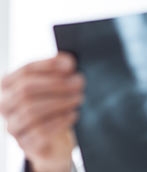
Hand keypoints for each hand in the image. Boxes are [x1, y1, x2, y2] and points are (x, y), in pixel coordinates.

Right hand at [0, 53, 84, 171]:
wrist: (55, 139)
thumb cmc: (55, 103)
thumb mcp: (59, 82)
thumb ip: (63, 67)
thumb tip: (68, 64)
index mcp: (9, 85)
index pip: (25, 71)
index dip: (48, 66)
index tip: (71, 66)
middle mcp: (5, 105)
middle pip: (26, 91)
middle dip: (56, 85)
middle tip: (80, 83)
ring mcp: (12, 125)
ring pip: (30, 112)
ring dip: (59, 103)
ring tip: (78, 98)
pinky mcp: (24, 143)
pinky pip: (38, 133)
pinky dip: (59, 121)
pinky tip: (73, 114)